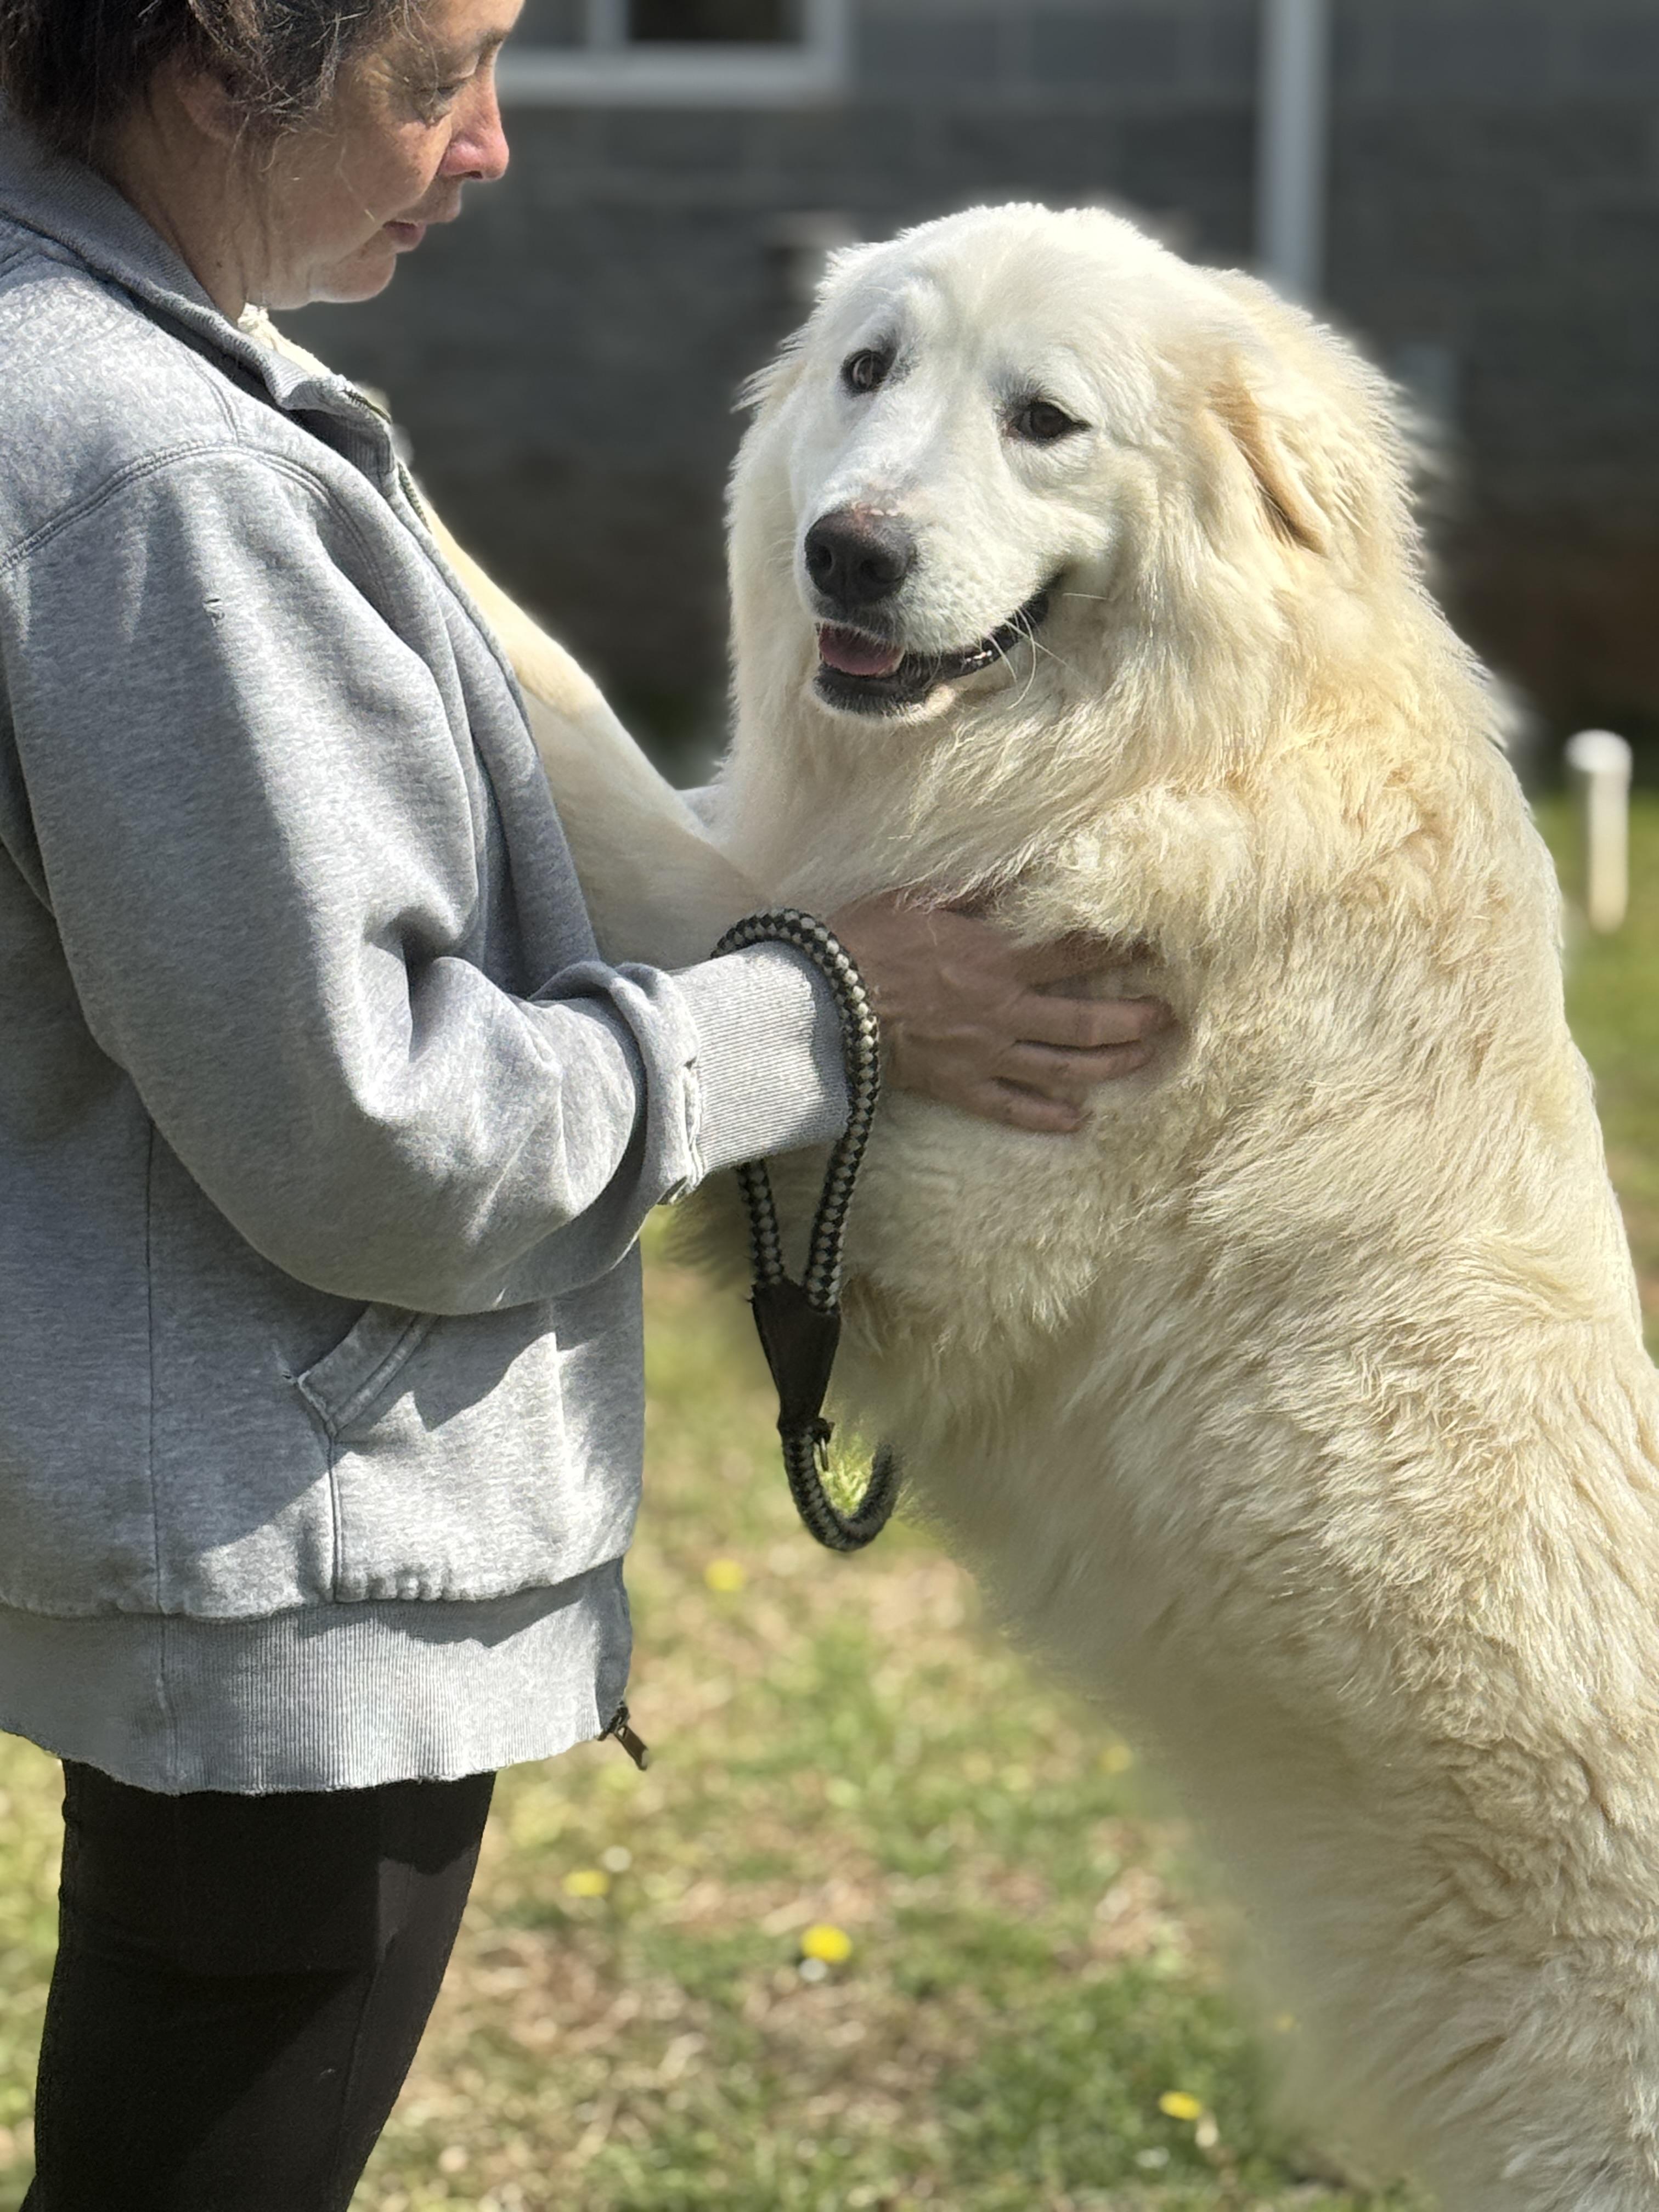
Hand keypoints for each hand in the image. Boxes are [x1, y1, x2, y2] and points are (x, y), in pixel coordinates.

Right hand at [828, 893, 1171, 1132]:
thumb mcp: (924, 898)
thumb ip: (980, 890)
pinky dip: (1046, 1118)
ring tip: (1144, 1059)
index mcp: (997, 958)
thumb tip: (1027, 873)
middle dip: (1134, 1018)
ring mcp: (984, 1054)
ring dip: (1110, 1065)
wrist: (822, 1000)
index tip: (1156, 944)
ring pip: (1063, 1067)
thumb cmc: (867, 940)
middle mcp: (1003, 1010)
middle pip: (1086, 1020)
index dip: (1121, 947)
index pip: (1077, 951)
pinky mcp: (959, 1086)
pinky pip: (1012, 1107)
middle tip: (1170, 1016)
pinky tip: (1076, 1121)